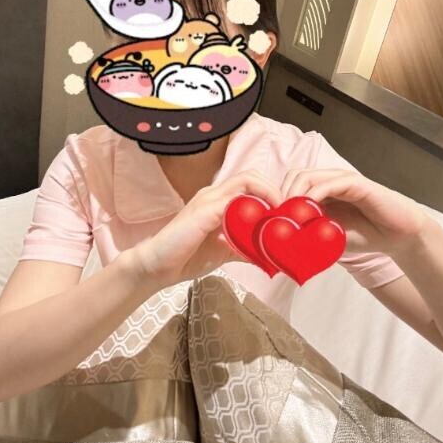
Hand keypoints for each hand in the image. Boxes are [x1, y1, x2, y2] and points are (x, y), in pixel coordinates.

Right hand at [132, 170, 281, 287]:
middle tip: (287, 214)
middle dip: (275, 191)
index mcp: (217, 200)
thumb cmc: (185, 256)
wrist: (156, 266)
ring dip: (268, 195)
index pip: (251, 182)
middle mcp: (213, 193)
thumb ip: (243, 247)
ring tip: (279, 219)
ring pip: (246, 180)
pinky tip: (261, 229)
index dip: (271, 193)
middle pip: (252, 175)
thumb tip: (267, 255)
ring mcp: (207, 199)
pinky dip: (253, 211)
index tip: (284, 215)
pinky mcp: (203, 211)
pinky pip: (235, 201)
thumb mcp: (223, 251)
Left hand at [281, 168, 434, 256]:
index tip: (271, 221)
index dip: (278, 199)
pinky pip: (329, 184)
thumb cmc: (365, 236)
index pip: (290, 185)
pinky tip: (308, 212)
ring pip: (307, 176)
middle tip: (277, 218)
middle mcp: (329, 180)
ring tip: (289, 217)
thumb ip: (309, 236)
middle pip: (294, 176)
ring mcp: (342, 179)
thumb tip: (282, 248)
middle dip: (281, 195)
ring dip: (293, 195)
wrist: (398, 237)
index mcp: (321, 191)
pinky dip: (314, 196)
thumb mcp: (329, 238)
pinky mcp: (356, 182)